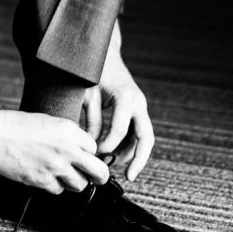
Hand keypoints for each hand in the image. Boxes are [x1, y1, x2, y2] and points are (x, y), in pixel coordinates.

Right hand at [0, 106, 110, 194]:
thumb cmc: (14, 124)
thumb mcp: (47, 120)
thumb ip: (66, 134)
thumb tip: (78, 148)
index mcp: (69, 130)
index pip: (94, 148)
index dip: (89, 153)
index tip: (85, 157)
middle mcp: (67, 149)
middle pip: (99, 172)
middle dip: (99, 176)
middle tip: (95, 178)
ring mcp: (55, 167)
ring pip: (80, 185)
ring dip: (73, 182)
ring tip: (63, 175)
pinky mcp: (42, 180)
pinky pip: (58, 190)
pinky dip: (54, 186)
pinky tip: (46, 176)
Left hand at [80, 52, 154, 180]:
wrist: (104, 54)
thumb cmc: (92, 72)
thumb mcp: (86, 95)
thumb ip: (90, 120)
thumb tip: (89, 144)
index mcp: (126, 98)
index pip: (120, 130)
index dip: (108, 145)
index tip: (95, 154)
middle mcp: (138, 103)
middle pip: (146, 137)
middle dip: (139, 159)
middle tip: (129, 177)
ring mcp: (140, 106)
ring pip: (144, 137)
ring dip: (133, 154)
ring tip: (118, 168)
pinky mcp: (136, 109)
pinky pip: (137, 131)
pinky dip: (130, 144)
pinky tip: (117, 155)